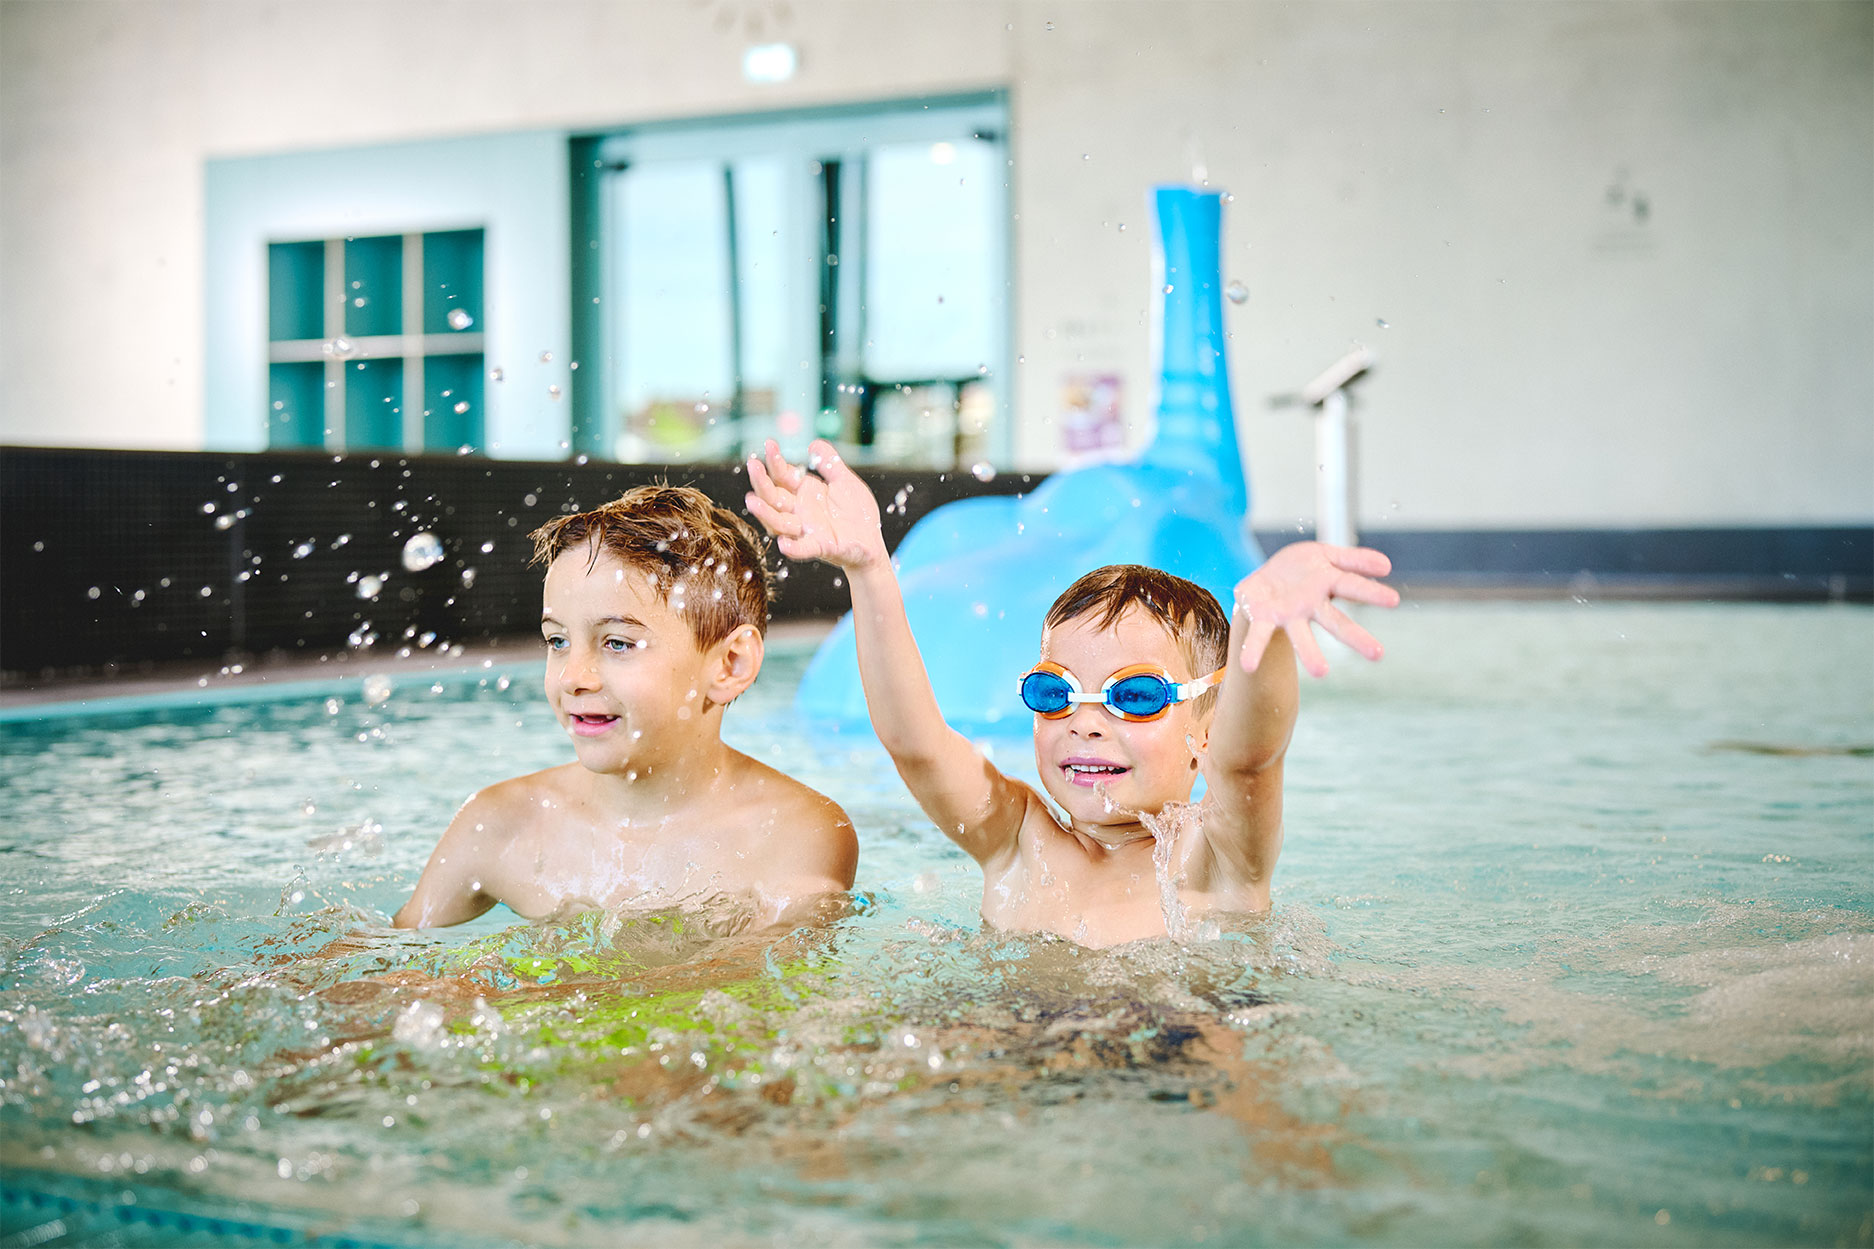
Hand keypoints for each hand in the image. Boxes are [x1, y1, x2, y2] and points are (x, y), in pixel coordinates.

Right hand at [744, 439, 887, 570]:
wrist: (872, 540)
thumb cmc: (856, 511)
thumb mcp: (845, 480)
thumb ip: (830, 462)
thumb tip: (813, 443)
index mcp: (804, 493)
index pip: (782, 476)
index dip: (775, 461)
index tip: (770, 443)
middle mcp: (799, 511)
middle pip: (773, 497)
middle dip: (761, 482)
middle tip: (752, 465)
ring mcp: (807, 529)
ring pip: (780, 522)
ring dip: (765, 513)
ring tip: (752, 502)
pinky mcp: (820, 546)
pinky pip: (803, 548)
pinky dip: (793, 548)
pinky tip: (783, 544)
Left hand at [1233, 541, 1399, 676]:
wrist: (1265, 578)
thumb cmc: (1301, 568)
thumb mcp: (1327, 555)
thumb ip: (1355, 560)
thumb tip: (1386, 566)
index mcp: (1327, 584)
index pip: (1352, 587)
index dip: (1371, 592)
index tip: (1394, 600)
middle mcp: (1310, 607)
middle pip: (1335, 622)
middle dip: (1356, 637)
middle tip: (1378, 654)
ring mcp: (1288, 615)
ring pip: (1301, 636)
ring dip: (1310, 654)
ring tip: (1321, 672)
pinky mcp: (1262, 618)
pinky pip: (1257, 636)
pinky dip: (1253, 651)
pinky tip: (1248, 667)